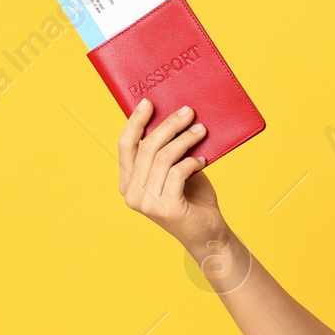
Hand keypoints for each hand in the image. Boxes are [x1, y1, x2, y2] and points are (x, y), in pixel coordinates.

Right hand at [118, 99, 224, 247]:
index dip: (135, 122)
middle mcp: (132, 194)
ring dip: (185, 139)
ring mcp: (147, 203)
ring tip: (201, 130)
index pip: (125, 146)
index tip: (148, 102)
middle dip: (169, 125)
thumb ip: (166, 152)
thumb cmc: (192, 197)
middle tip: (188, 112)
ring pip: (164, 157)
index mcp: (128, 183)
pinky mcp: (166, 208)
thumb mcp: (174, 170)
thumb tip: (173, 116)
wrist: (208, 232)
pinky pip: (177, 172)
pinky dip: (191, 162)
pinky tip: (202, 161)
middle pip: (147, 147)